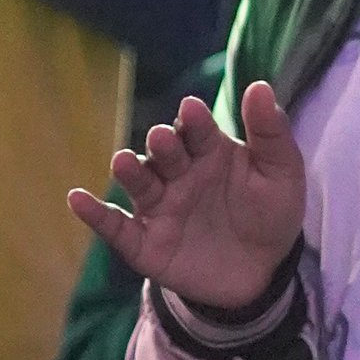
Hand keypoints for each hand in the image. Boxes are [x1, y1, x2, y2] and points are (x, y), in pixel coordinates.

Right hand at [66, 81, 305, 312]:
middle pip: (164, 154)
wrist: (263, 274)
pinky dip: (95, 215)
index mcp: (208, 152)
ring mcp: (160, 208)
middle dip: (162, 145)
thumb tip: (259, 86)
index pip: (197, 130)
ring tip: (123, 162)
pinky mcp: (147, 244)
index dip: (194, 121)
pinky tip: (77, 200)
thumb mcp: (282, 173)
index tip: (192, 110)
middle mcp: (178, 175)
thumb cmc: (270, 214)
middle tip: (164, 139)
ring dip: (130, 172)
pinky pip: (117, 228)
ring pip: (139, 184)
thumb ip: (271, 132)